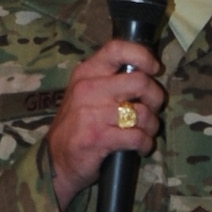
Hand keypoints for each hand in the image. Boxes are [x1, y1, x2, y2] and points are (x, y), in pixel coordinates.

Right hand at [48, 39, 164, 211]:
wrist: (56, 162)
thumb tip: (145, 74)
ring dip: (152, 125)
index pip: (116, 49)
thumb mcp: (85, 95)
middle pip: (139, 82)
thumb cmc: (76, 127)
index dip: (142, 55)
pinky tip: (141, 147)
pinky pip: (136, 137)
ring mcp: (92, 114)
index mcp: (86, 73)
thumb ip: (109, 81)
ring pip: (142, 112)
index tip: (154, 68)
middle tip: (153, 109)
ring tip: (147, 132)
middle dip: (155, 98)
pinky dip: (146, 144)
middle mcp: (88, 89)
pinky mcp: (99, 137)